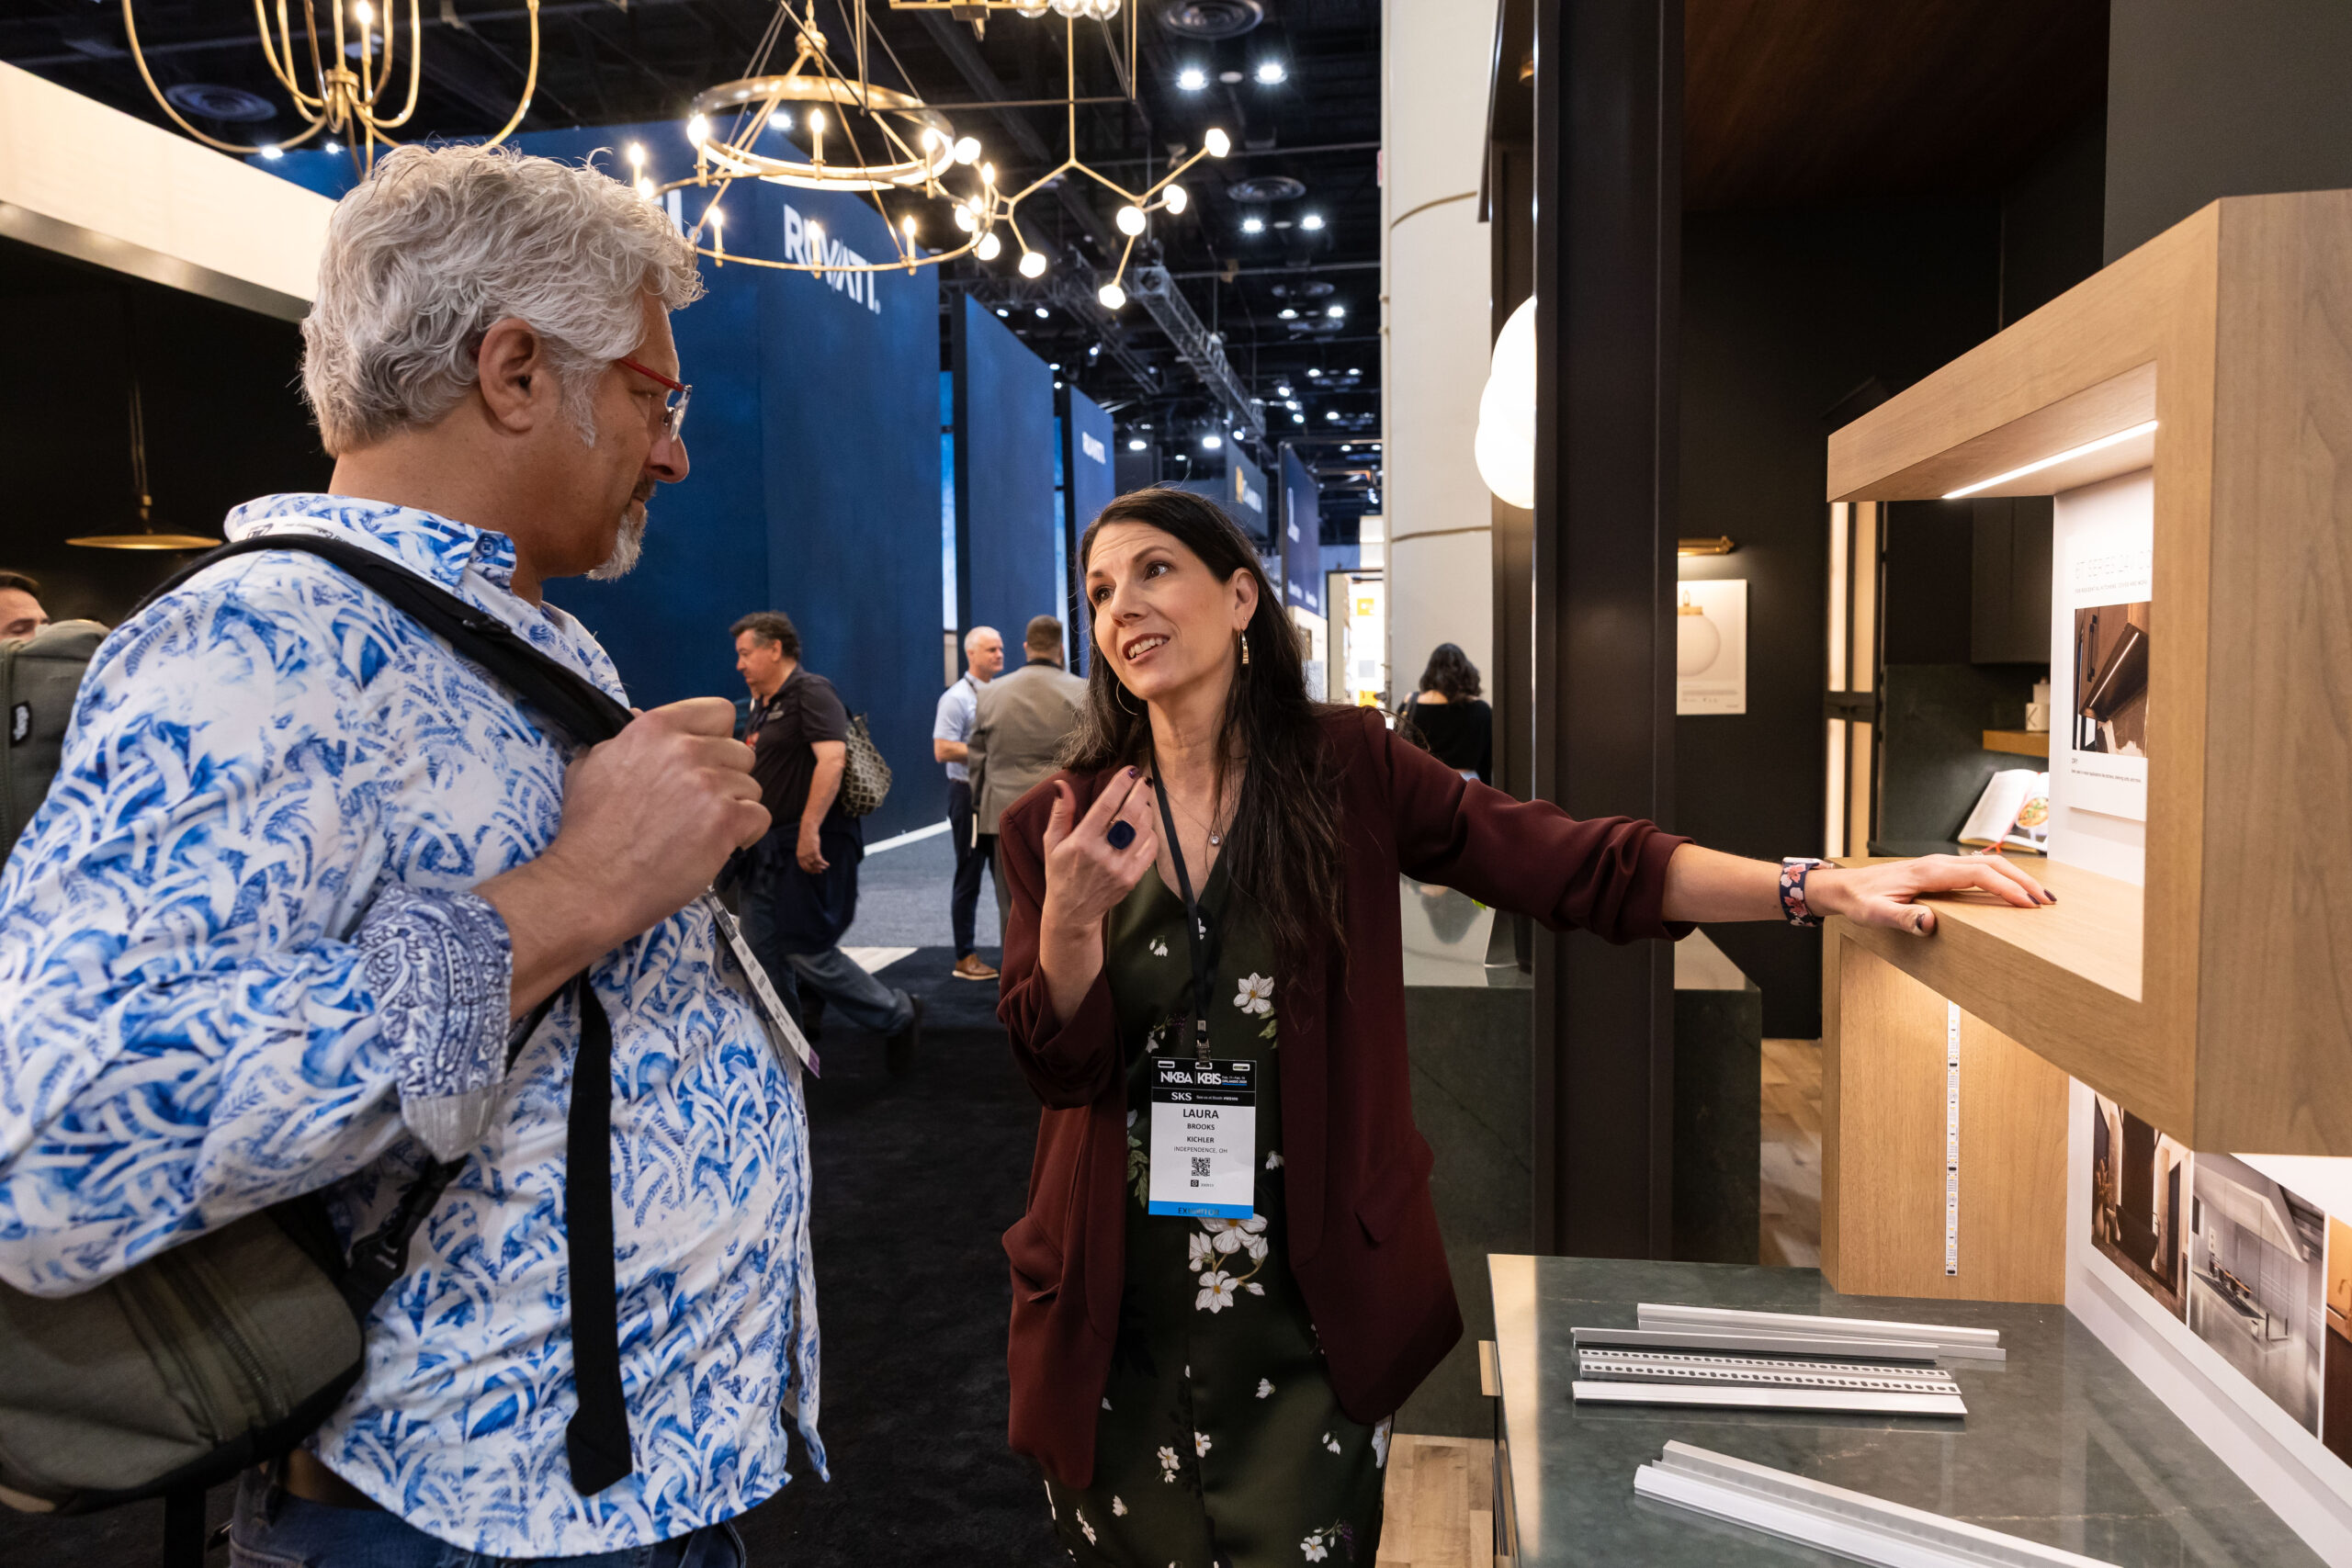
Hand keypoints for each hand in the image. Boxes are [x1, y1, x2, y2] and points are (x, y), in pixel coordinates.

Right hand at [536, 697, 769, 943]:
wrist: (592, 883)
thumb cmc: (587, 830)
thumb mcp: (591, 766)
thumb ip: (623, 738)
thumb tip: (638, 715)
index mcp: (656, 728)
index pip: (719, 712)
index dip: (717, 738)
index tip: (705, 762)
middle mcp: (686, 748)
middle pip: (740, 752)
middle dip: (727, 777)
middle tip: (701, 805)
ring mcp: (708, 784)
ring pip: (751, 786)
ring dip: (735, 807)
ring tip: (705, 829)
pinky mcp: (725, 819)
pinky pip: (759, 816)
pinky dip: (747, 833)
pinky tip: (721, 845)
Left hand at [797, 824, 829, 873]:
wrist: (808, 831)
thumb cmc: (806, 837)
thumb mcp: (803, 847)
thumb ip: (804, 853)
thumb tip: (808, 858)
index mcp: (799, 856)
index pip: (803, 867)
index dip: (809, 870)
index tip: (813, 872)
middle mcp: (803, 857)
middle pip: (810, 867)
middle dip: (815, 870)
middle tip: (820, 871)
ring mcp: (809, 855)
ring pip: (816, 865)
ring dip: (821, 867)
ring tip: (825, 867)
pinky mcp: (815, 852)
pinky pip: (820, 861)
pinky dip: (824, 863)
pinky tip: (828, 864)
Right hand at [1039, 768, 1159, 937]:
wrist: (1073, 912)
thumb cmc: (1060, 873)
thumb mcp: (1052, 843)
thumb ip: (1061, 813)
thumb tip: (1062, 784)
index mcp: (1082, 842)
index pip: (1107, 805)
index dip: (1121, 784)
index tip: (1130, 770)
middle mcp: (1103, 854)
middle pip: (1131, 814)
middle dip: (1141, 792)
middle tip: (1144, 781)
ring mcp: (1120, 867)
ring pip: (1143, 829)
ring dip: (1147, 811)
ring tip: (1142, 802)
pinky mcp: (1132, 878)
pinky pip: (1150, 849)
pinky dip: (1151, 833)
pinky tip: (1144, 827)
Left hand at [1808, 852, 2052, 935]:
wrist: (1843, 887)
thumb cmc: (1859, 899)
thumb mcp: (1875, 913)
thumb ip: (1902, 919)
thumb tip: (1929, 923)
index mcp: (1929, 871)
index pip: (1980, 875)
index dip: (2007, 888)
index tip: (2029, 904)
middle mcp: (1938, 863)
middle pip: (1992, 864)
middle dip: (2023, 881)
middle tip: (2048, 902)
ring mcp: (1940, 865)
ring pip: (1987, 864)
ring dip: (2015, 877)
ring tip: (2039, 897)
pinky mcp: (1939, 871)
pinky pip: (1977, 870)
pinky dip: (2000, 877)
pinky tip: (2010, 890)